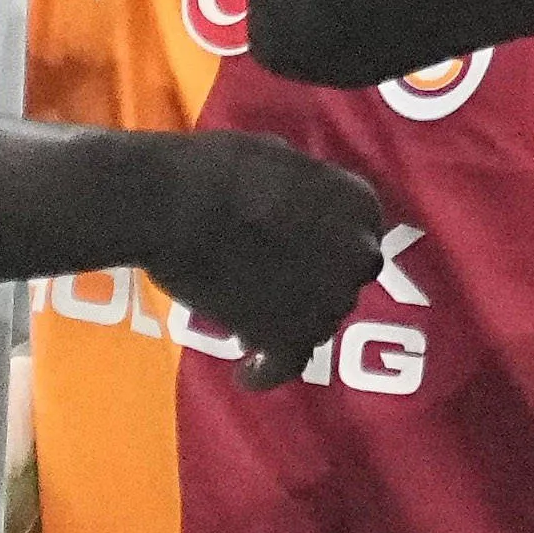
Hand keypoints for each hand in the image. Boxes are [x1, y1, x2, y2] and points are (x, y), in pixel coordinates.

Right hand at [146, 130, 390, 393]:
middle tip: (276, 283)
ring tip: (250, 325)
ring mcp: (328, 302)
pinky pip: (282, 366)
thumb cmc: (217, 169)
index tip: (305, 252)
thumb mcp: (280, 157)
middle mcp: (357, 257)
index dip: (328, 246)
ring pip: (316, 324)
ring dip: (290, 325)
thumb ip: (308, 190)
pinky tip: (246, 374)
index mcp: (361, 206)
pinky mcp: (287, 340)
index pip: (358, 236)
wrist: (173, 205)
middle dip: (313, 284)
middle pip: (340, 281)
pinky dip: (265, 373)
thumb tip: (302, 202)